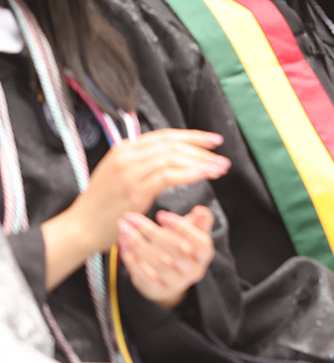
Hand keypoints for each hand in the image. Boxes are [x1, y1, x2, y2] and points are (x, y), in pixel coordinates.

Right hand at [41, 129, 229, 290]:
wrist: (82, 227)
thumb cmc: (104, 206)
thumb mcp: (121, 175)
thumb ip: (143, 164)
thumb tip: (170, 157)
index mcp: (124, 149)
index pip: (164, 135)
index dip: (192, 136)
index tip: (213, 140)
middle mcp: (126, 155)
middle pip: (172, 144)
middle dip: (201, 149)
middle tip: (222, 157)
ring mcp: (129, 171)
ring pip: (173, 157)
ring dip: (200, 162)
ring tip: (219, 169)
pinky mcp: (134, 189)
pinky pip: (168, 176)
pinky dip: (190, 174)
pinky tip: (205, 175)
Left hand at [117, 206, 214, 309]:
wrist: (171, 278)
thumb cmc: (181, 249)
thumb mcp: (193, 233)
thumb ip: (199, 221)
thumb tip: (200, 211)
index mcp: (204, 254)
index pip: (200, 242)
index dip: (182, 228)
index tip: (160, 214)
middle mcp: (193, 270)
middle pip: (176, 251)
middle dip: (151, 231)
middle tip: (132, 217)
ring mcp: (176, 282)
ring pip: (158, 263)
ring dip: (138, 243)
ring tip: (124, 228)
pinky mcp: (157, 290)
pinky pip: (144, 276)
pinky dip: (131, 259)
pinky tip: (123, 245)